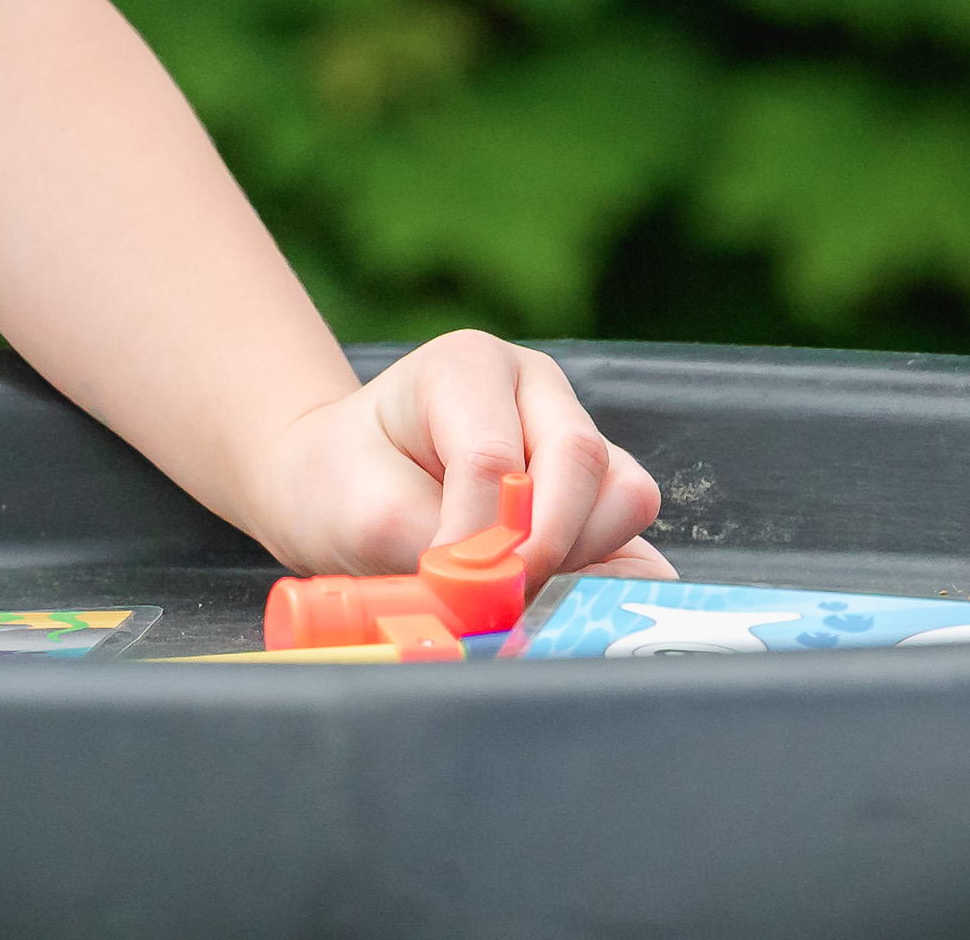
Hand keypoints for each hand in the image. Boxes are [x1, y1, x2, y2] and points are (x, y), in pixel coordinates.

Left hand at [243, 330, 675, 585]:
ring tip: (514, 590)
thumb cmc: (345, 483)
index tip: (451, 593)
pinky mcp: (596, 485)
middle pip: (579, 459)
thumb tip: (498, 599)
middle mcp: (535, 387)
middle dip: (542, 547)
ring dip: (579, 557)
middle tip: (496, 601)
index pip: (492, 457)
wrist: (339, 480)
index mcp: (468, 366)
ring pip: (622, 493)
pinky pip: (630, 530)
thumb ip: (435, 550)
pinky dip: (606, 572)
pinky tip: (563, 602)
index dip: (478, 539)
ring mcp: (573, 431)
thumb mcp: (364, 513)